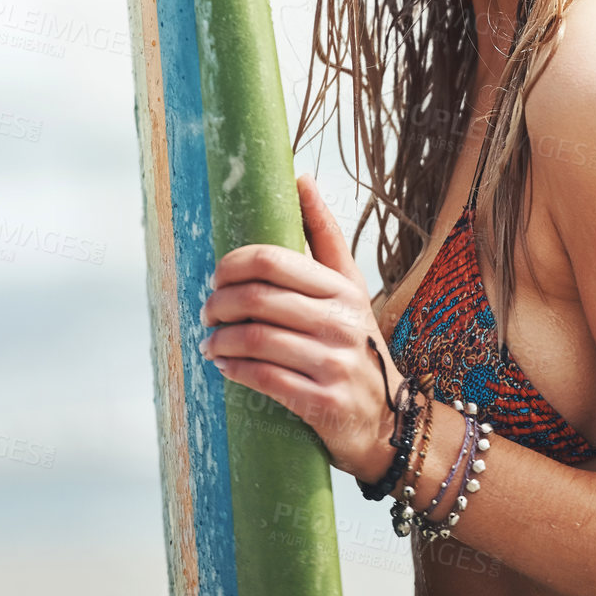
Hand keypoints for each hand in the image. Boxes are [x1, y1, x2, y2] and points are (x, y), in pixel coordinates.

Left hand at [199, 172, 402, 483]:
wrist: (388, 419)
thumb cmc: (357, 342)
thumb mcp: (349, 285)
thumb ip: (323, 233)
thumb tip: (300, 177)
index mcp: (342, 288)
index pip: (272, 261)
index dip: (232, 265)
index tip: (217, 276)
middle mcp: (341, 321)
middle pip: (258, 299)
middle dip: (219, 303)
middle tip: (207, 311)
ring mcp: (333, 362)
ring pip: (256, 339)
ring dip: (221, 339)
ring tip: (210, 341)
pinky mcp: (322, 401)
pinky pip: (263, 378)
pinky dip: (234, 369)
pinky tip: (224, 365)